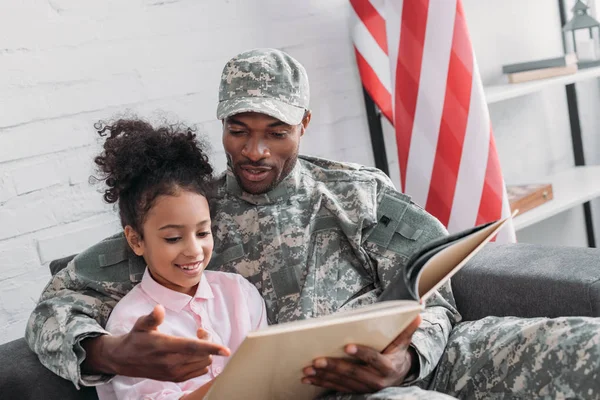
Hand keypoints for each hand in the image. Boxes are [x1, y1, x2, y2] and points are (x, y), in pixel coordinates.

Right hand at [82, 305, 230, 381]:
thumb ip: (152, 317)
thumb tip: (159, 308)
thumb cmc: (136, 338)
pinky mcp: (175, 379)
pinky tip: (194, 353)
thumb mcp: (141, 324)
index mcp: (164, 346)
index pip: (192, 347)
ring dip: (206, 352)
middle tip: (200, 331)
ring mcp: (174, 373)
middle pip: (203, 355)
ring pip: (203, 364)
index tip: (226, 350)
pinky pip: (199, 372)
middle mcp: (171, 362)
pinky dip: (202, 361)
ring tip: (197, 341)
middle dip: (208, 342)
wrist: (124, 360)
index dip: (210, 347)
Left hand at [301, 314, 420, 392]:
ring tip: (308, 369)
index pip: (373, 359)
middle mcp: (376, 380)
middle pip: (353, 372)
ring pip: (342, 382)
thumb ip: (407, 329)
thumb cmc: (396, 354)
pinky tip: (308, 379)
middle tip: (317, 360)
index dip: (361, 353)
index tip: (347, 347)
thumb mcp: (403, 343)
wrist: (398, 376)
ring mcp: (364, 388)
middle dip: (334, 366)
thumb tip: (418, 312)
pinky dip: (321, 383)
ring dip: (323, 376)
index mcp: (387, 366)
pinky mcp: (355, 391)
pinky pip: (336, 388)